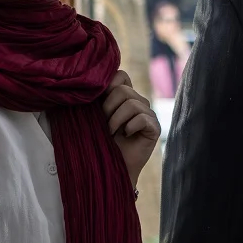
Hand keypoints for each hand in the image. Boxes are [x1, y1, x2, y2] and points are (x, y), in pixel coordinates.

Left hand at [102, 70, 159, 185]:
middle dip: (108, 108)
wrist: (110, 167)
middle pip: (123, 90)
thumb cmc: (100, 142)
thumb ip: (96, 99)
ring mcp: (148, 114)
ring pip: (132, 104)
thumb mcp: (94, 117)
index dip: (107, 86)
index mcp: (124, 96)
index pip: (121, 76)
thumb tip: (87, 84)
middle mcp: (138, 102)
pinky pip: (142, 118)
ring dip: (116, 120)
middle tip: (103, 124)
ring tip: (111, 133)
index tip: (98, 105)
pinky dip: (129, 127)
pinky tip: (126, 136)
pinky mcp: (154, 128)